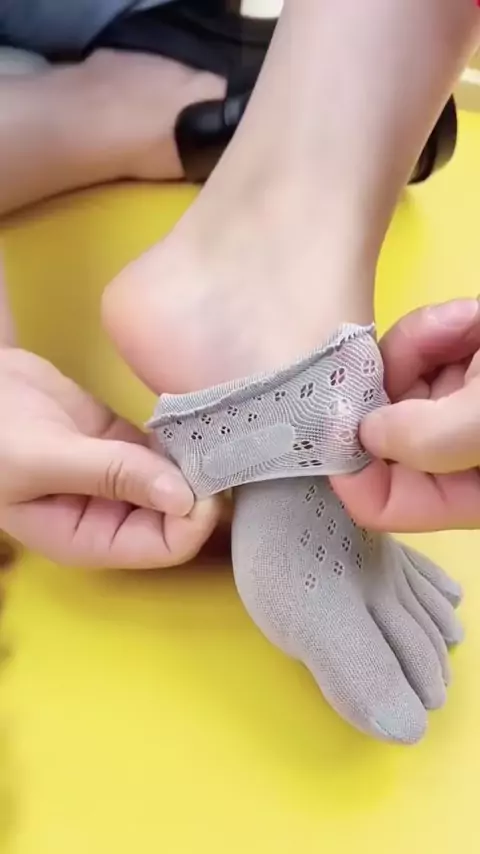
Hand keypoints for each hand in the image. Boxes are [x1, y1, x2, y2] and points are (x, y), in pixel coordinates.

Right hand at [0, 348, 219, 567]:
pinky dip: (186, 439)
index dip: (191, 521)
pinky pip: (170, 449)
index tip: (206, 482)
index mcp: (89, 537)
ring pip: (180, 482)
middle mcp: (112, 514)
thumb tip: (185, 498)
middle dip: (203, 491)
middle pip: (180, 518)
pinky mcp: (127, 443)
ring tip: (218, 434)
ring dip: (200, 463)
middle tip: (223, 452)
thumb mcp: (43, 459)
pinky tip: (202, 420)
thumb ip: (112, 474)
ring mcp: (123, 477)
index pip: (162, 547)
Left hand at [332, 299, 479, 531]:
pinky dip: (438, 326)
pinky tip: (471, 322)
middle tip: (376, 362)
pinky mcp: (463, 362)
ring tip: (464, 330)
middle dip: (379, 391)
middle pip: (378, 434)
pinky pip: (423, 343)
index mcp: (464, 493)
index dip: (349, 471)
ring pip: (394, 379)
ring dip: (414, 348)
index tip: (326, 424)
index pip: (384, 504)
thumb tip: (366, 433)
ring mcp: (456, 406)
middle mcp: (453, 455)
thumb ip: (426, 439)